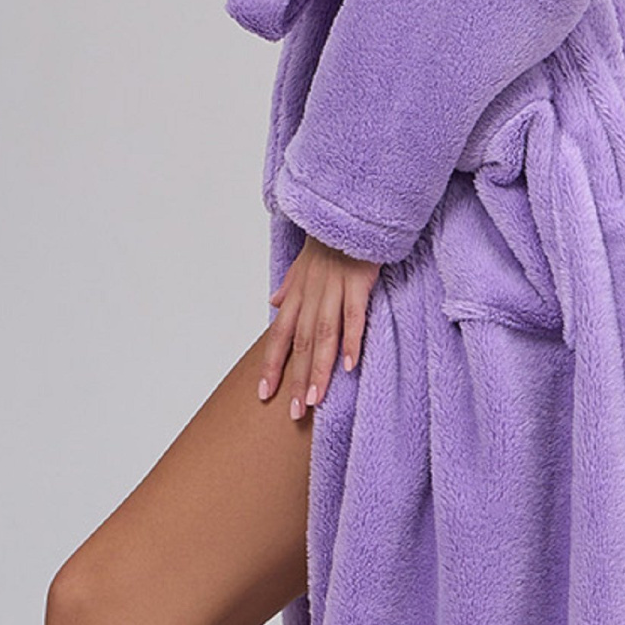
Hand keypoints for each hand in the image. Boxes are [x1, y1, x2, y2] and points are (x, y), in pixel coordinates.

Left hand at [258, 234, 380, 415]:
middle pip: (301, 344)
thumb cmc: (327, 240)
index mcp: (297, 294)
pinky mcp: (359, 283)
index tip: (264, 394)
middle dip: (296, 380)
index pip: (280, 336)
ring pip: (323, 336)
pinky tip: (350, 366)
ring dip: (318, 369)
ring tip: (316, 400)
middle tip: (295, 413)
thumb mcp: (301, 262)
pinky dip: (351, 341)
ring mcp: (334, 290)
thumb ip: (288, 287)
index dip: (271, 365)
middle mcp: (311, 296)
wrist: (347, 211)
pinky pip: (354, 316)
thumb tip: (273, 304)